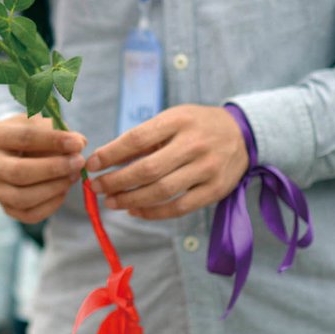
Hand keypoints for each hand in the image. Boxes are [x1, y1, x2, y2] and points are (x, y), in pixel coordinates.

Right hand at [0, 114, 86, 222]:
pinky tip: (63, 190)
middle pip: (19, 172)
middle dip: (54, 169)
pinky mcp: (6, 207)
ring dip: (54, 188)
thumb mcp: (43, 124)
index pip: (24, 138)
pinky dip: (51, 205)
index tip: (77, 143)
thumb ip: (60, 131)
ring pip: (23, 198)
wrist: (17, 152)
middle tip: (79, 162)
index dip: (53, 141)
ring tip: (73, 176)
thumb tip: (78, 145)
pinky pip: (29, 214)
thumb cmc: (33, 135)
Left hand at [87, 104, 248, 220]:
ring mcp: (207, 169)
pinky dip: (153, 212)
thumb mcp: (170, 120)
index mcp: (178, 121)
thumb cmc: (195, 126)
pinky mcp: (215, 190)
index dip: (110, 154)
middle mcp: (194, 144)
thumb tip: (103, 160)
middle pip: (148, 169)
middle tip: (96, 188)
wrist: (243, 134)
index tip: (91, 164)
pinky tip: (134, 211)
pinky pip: (179, 207)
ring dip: (130, 199)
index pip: (137, 138)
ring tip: (110, 202)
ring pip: (162, 191)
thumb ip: (140, 139)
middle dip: (116, 181)